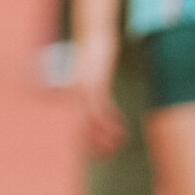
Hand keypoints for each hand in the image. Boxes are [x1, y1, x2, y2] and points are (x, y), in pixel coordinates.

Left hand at [76, 35, 124, 157]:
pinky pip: (102, 106)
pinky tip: (120, 128)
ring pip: (92, 119)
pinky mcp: (95, 82)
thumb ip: (92, 89)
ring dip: (105, 134)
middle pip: (81, 126)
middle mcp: (76, 94)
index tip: (96, 154)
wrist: (92, 35)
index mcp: (74, 95)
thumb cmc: (93, 56)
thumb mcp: (92, 75)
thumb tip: (96, 99)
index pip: (77, 124)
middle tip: (104, 159)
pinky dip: (110, 119)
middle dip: (92, 144)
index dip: (85, 141)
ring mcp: (84, 88)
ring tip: (118, 146)